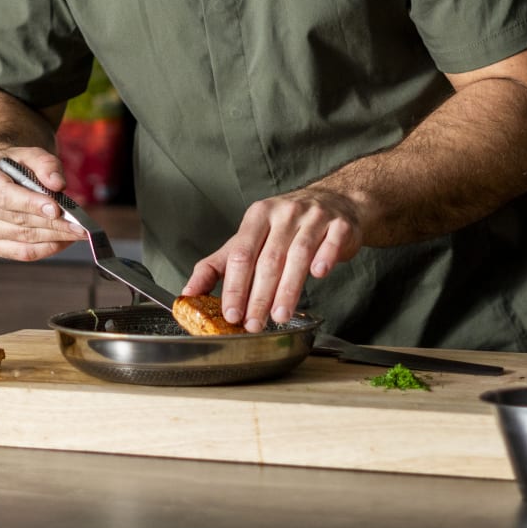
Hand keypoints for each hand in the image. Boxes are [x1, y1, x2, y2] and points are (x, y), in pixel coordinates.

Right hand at [0, 147, 86, 260]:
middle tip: (79, 225)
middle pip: (17, 219)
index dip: (30, 204)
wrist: (0, 176)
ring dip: (54, 236)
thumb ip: (45, 164)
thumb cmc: (16, 165)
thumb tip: (57, 184)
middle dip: (52, 223)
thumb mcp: (31, 154)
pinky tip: (64, 240)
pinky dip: (46, 248)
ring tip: (77, 231)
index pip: (4, 195)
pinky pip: (22, 253)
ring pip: (22, 237)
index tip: (56, 209)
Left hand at [179, 188, 363, 330]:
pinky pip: (331, 242)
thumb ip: (218, 266)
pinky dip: (324, 258)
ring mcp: (313, 217)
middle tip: (253, 324)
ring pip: (298, 255)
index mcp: (257, 217)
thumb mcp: (249, 239)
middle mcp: (284, 214)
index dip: (234, 287)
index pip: (241, 254)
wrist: (334, 203)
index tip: (231, 314)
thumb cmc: (285, 227)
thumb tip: (187, 294)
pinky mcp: (339, 225)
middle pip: (268, 259)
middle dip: (259, 296)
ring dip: (288, 289)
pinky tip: (318, 275)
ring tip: (279, 316)